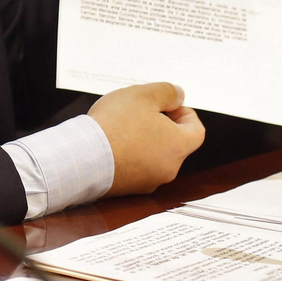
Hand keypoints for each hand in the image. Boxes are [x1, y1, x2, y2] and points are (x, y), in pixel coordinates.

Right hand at [88, 81, 205, 195]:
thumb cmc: (115, 127)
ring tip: (124, 127)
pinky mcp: (129, 188)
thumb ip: (167, 92)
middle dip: (162, 126)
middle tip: (142, 112)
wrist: (84, 158)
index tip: (168, 105)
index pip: (197, 130)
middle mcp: (168, 168)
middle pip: (175, 144)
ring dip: (146, 141)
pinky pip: (137, 168)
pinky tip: (114, 144)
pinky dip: (131, 156)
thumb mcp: (143, 95)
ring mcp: (148, 181)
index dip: (185, 113)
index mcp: (178, 146)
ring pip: (155, 156)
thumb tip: (178, 95)